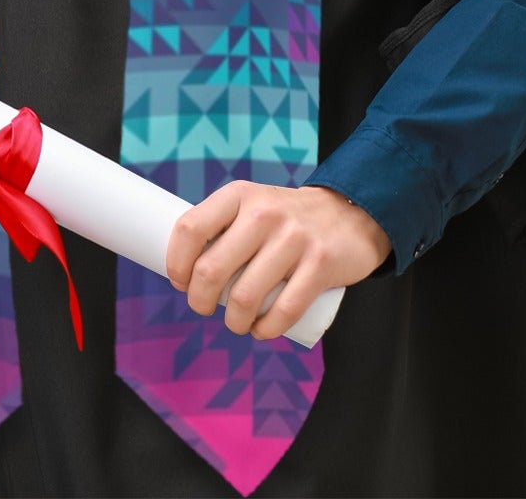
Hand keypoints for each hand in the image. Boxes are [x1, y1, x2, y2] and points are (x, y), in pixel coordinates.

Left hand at [164, 182, 391, 340]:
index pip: (190, 228)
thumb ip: (223, 226)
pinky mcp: (320, 265)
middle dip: (198, 300)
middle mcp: (262, 213)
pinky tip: (260, 331)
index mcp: (238, 195)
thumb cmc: (285, 218)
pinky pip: (283, 311)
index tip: (179, 281)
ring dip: (233, 322)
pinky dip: (266, 330)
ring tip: (235, 322)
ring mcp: (293, 239)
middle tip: (201, 307)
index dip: (176, 262)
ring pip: (245, 297)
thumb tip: (184, 266)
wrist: (349, 213)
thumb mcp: (251, 204)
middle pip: (211, 269)